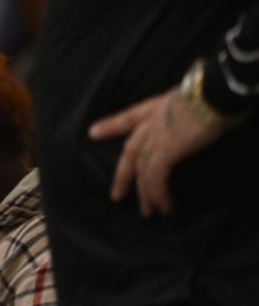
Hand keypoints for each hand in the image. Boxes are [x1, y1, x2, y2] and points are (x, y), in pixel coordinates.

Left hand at [88, 87, 227, 216]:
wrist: (212, 94)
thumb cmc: (208, 94)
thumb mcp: (187, 99)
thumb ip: (181, 111)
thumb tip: (186, 120)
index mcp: (153, 108)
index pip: (127, 119)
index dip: (111, 126)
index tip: (93, 132)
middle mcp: (149, 123)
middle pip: (130, 153)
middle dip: (122, 176)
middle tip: (115, 195)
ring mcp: (154, 138)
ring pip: (142, 170)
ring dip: (145, 194)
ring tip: (147, 212)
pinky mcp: (165, 151)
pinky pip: (156, 178)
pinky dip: (158, 194)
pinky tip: (163, 206)